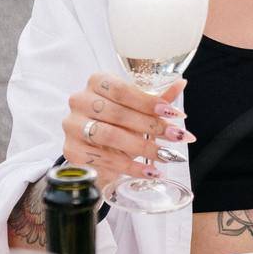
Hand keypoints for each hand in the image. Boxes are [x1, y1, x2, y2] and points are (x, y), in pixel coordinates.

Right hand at [61, 73, 193, 182]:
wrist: (95, 146)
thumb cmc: (118, 119)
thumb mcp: (138, 106)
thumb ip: (157, 97)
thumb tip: (181, 83)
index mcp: (97, 82)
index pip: (123, 89)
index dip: (149, 102)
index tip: (173, 114)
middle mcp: (80, 100)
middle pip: (118, 113)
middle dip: (151, 126)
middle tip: (176, 136)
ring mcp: (73, 125)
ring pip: (110, 135)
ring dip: (142, 147)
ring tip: (165, 155)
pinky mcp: (72, 150)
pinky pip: (103, 159)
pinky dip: (129, 167)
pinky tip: (148, 171)